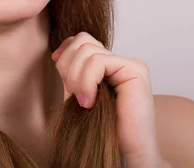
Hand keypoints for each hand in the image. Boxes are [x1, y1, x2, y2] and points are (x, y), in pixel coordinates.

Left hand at [52, 32, 165, 166]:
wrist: (124, 154)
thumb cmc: (100, 129)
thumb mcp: (78, 94)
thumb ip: (72, 72)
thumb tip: (57, 53)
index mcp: (108, 64)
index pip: (80, 39)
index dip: (65, 53)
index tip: (61, 77)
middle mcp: (120, 61)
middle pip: (82, 40)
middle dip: (67, 66)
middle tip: (72, 93)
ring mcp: (130, 64)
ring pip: (87, 49)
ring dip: (76, 76)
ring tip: (83, 101)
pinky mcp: (136, 71)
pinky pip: (98, 61)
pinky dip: (86, 81)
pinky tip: (90, 102)